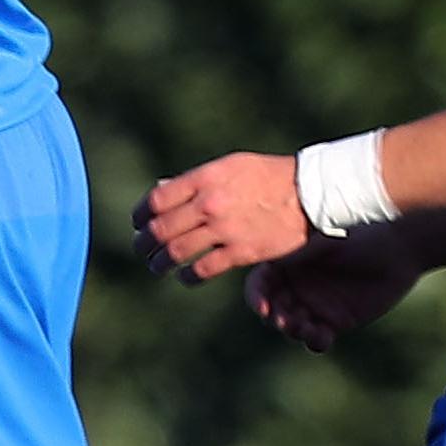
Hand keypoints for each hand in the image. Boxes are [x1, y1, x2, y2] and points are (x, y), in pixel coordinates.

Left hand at [132, 151, 309, 283]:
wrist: (308, 193)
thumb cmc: (266, 176)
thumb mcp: (228, 167)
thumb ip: (193, 181)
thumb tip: (158, 191)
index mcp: (204, 178)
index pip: (157, 200)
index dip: (140, 215)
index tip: (137, 223)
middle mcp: (209, 203)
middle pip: (161, 229)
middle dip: (143, 243)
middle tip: (140, 249)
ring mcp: (224, 229)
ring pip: (177, 252)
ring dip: (160, 263)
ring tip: (157, 266)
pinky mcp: (241, 252)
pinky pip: (203, 270)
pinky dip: (188, 277)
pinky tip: (185, 278)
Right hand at [248, 228, 420, 351]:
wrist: (395, 248)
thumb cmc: (358, 235)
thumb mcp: (321, 240)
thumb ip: (292, 252)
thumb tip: (262, 259)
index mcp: (286, 263)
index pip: (260, 283)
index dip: (257, 296)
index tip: (263, 306)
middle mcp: (296, 287)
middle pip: (273, 308)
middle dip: (275, 316)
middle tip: (282, 320)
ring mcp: (314, 306)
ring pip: (292, 326)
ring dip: (292, 330)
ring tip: (302, 328)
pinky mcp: (335, 323)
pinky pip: (317, 339)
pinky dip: (315, 341)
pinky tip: (322, 337)